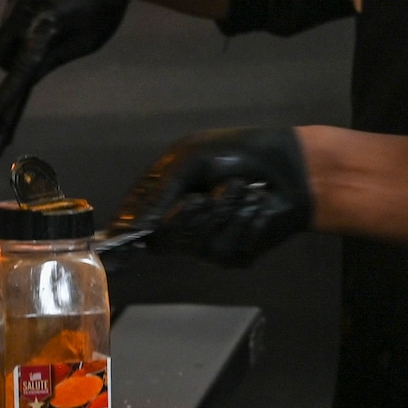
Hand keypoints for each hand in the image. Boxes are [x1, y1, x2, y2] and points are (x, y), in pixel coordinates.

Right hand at [0, 0, 129, 73]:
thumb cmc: (103, 10)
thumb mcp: (86, 42)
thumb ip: (53, 60)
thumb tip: (26, 80)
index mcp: (49, 23)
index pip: (24, 63)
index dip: (10, 88)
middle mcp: (28, 4)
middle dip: (6, 60)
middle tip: (26, 61)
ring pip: (4, 26)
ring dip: (17, 35)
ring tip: (49, 23)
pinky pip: (12, 6)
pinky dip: (23, 14)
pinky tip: (49, 4)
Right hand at [116, 128, 311, 266]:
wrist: (290, 166)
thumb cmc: (239, 153)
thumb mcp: (191, 158)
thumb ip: (160, 190)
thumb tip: (135, 226)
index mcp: (163, 199)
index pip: (132, 225)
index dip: (123, 237)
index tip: (117, 245)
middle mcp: (181, 227)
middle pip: (164, 241)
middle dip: (187, 217)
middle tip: (205, 196)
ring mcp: (207, 244)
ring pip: (198, 245)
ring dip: (223, 211)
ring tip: (240, 189)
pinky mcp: (235, 255)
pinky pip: (230, 246)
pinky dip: (246, 219)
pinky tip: (256, 204)